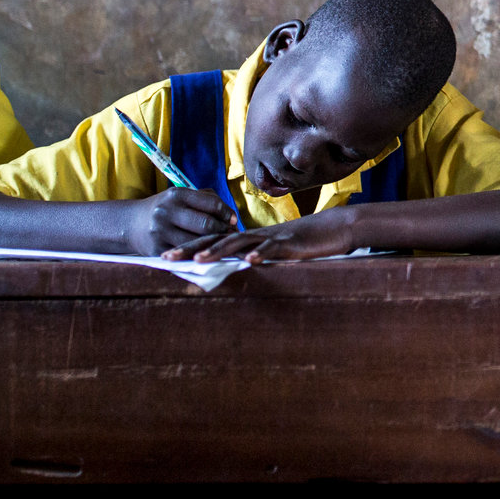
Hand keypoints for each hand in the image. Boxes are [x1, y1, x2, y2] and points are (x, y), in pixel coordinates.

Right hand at [124, 188, 236, 254]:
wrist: (132, 224)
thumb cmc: (166, 209)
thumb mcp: (182, 197)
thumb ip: (208, 200)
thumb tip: (233, 218)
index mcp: (177, 195)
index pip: (212, 203)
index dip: (227, 213)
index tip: (234, 221)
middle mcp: (167, 211)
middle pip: (207, 225)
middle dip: (223, 231)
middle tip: (230, 236)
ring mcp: (161, 232)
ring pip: (198, 242)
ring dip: (213, 245)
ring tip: (221, 245)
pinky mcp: (157, 250)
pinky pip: (186, 255)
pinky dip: (198, 255)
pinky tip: (205, 254)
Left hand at [166, 209, 354, 263]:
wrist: (334, 228)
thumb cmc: (304, 243)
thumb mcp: (273, 252)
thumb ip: (253, 257)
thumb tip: (232, 270)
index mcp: (249, 238)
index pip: (213, 241)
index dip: (189, 248)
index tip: (165, 257)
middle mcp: (255, 236)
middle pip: (218, 241)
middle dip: (191, 249)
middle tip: (167, 258)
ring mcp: (272, 239)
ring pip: (240, 242)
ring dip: (219, 251)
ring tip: (199, 260)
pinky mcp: (291, 245)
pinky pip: (273, 249)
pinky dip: (261, 254)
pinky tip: (249, 261)